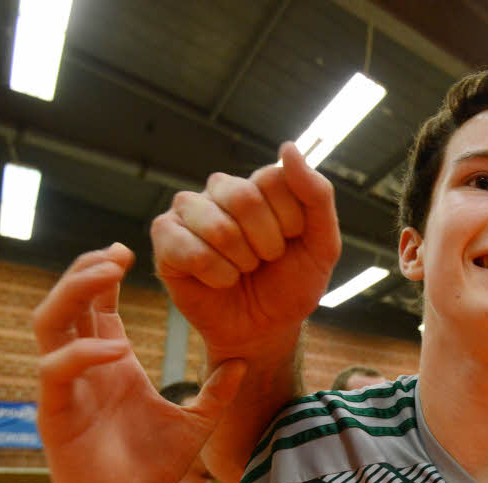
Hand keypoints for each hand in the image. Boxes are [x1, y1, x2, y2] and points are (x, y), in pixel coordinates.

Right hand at [34, 244, 244, 482]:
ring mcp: (66, 390)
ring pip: (49, 325)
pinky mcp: (55, 416)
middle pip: (67, 303)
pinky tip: (114, 348)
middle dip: (85, 272)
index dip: (103, 274)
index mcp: (111, 364)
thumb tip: (243, 361)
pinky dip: (82, 354)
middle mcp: (83, 369)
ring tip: (106, 274)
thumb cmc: (152, 467)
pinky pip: (56, 372)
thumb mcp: (196, 422)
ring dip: (72, 294)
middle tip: (117, 253)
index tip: (129, 250)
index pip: (97, 306)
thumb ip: (217, 392)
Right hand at [151, 142, 340, 359]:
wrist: (266, 329)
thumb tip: (288, 147)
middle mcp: (222, 189)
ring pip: (218, 226)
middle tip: (265, 261)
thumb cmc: (291, 286)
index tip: (291, 243)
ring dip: (241, 262)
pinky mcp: (165, 238)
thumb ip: (317, 195)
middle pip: (244, 197)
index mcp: (260, 184)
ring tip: (242, 271)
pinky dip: (217, 276)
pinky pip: (190, 250)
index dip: (290, 222)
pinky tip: (220, 281)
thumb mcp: (322, 246)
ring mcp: (190, 211)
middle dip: (266, 243)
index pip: (275, 179)